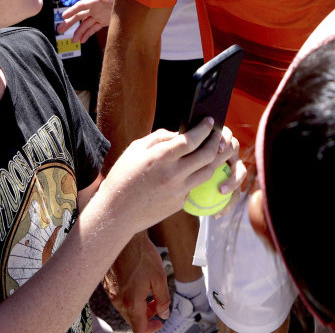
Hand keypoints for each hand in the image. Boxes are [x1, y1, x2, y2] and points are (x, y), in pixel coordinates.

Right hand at [59, 0, 115, 42]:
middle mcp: (94, 8)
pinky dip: (87, 34)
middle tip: (59, 30)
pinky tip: (82, 40)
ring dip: (78, 32)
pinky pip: (93, 28)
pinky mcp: (103, 21)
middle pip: (79, 16)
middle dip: (69, 23)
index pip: (80, 6)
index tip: (63, 16)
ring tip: (73, 41)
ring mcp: (98, 15)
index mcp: (95, 0)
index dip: (72, 10)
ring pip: (85, 25)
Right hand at [101, 120, 243, 230]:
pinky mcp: (180, 203)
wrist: (116, 212)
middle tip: (217, 133)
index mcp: (160, 158)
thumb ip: (160, 138)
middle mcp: (173, 174)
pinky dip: (197, 175)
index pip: (191, 139)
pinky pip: (195, 185)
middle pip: (207, 155)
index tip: (210, 121)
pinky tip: (195, 168)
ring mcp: (178, 190)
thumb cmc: (123, 178)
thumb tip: (180, 134)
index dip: (204, 128)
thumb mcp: (135, 150)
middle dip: (216, 141)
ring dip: (215, 159)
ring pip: (208, 172)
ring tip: (214, 149)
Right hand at [105, 232, 168, 332]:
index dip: (151, 329)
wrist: (124, 236)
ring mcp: (111, 292)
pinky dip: (130, 296)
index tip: (159, 323)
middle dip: (147, 315)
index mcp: (131, 302)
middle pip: (132, 319)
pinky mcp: (107, 284)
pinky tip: (138, 283)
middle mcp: (118, 300)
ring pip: (125, 308)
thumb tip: (164, 313)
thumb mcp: (159, 278)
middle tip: (158, 304)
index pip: (139, 328)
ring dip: (139, 306)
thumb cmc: (141, 254)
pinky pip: (119, 297)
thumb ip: (163, 300)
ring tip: (150, 291)